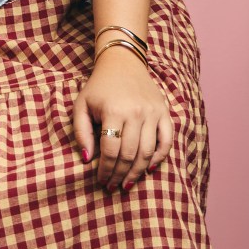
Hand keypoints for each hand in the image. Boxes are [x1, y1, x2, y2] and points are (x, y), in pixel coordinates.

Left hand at [72, 49, 172, 189]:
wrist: (123, 62)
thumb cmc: (99, 87)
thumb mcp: (81, 105)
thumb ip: (81, 132)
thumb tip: (88, 159)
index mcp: (113, 111)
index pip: (110, 150)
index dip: (105, 170)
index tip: (101, 181)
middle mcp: (136, 112)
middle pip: (129, 154)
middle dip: (120, 174)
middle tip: (113, 186)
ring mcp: (153, 113)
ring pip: (148, 152)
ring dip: (138, 172)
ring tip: (127, 183)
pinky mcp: (165, 112)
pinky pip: (166, 142)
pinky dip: (159, 158)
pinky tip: (149, 169)